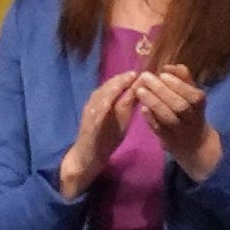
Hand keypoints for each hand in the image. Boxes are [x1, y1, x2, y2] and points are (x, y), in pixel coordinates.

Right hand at [55, 68, 141, 197]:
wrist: (87, 157)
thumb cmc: (105, 138)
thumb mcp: (121, 120)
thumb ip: (128, 105)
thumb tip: (140, 90)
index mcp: (102, 101)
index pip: (114, 85)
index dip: (127, 78)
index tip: (142, 72)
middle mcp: (94, 104)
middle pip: (107, 87)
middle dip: (121, 79)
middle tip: (135, 73)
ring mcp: (90, 113)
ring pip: (100, 96)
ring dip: (113, 88)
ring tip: (125, 80)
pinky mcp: (87, 125)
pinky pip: (94, 114)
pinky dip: (102, 106)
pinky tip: (109, 101)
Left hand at [136, 62, 222, 179]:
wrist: (196, 144)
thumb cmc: (191, 112)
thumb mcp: (193, 94)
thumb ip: (184, 79)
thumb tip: (168, 66)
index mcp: (199, 103)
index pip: (192, 94)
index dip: (177, 84)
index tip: (162, 73)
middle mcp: (191, 118)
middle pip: (179, 105)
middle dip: (161, 90)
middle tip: (145, 77)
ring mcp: (179, 130)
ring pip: (168, 117)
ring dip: (154, 103)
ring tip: (139, 90)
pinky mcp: (168, 140)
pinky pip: (159, 129)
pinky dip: (151, 119)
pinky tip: (142, 108)